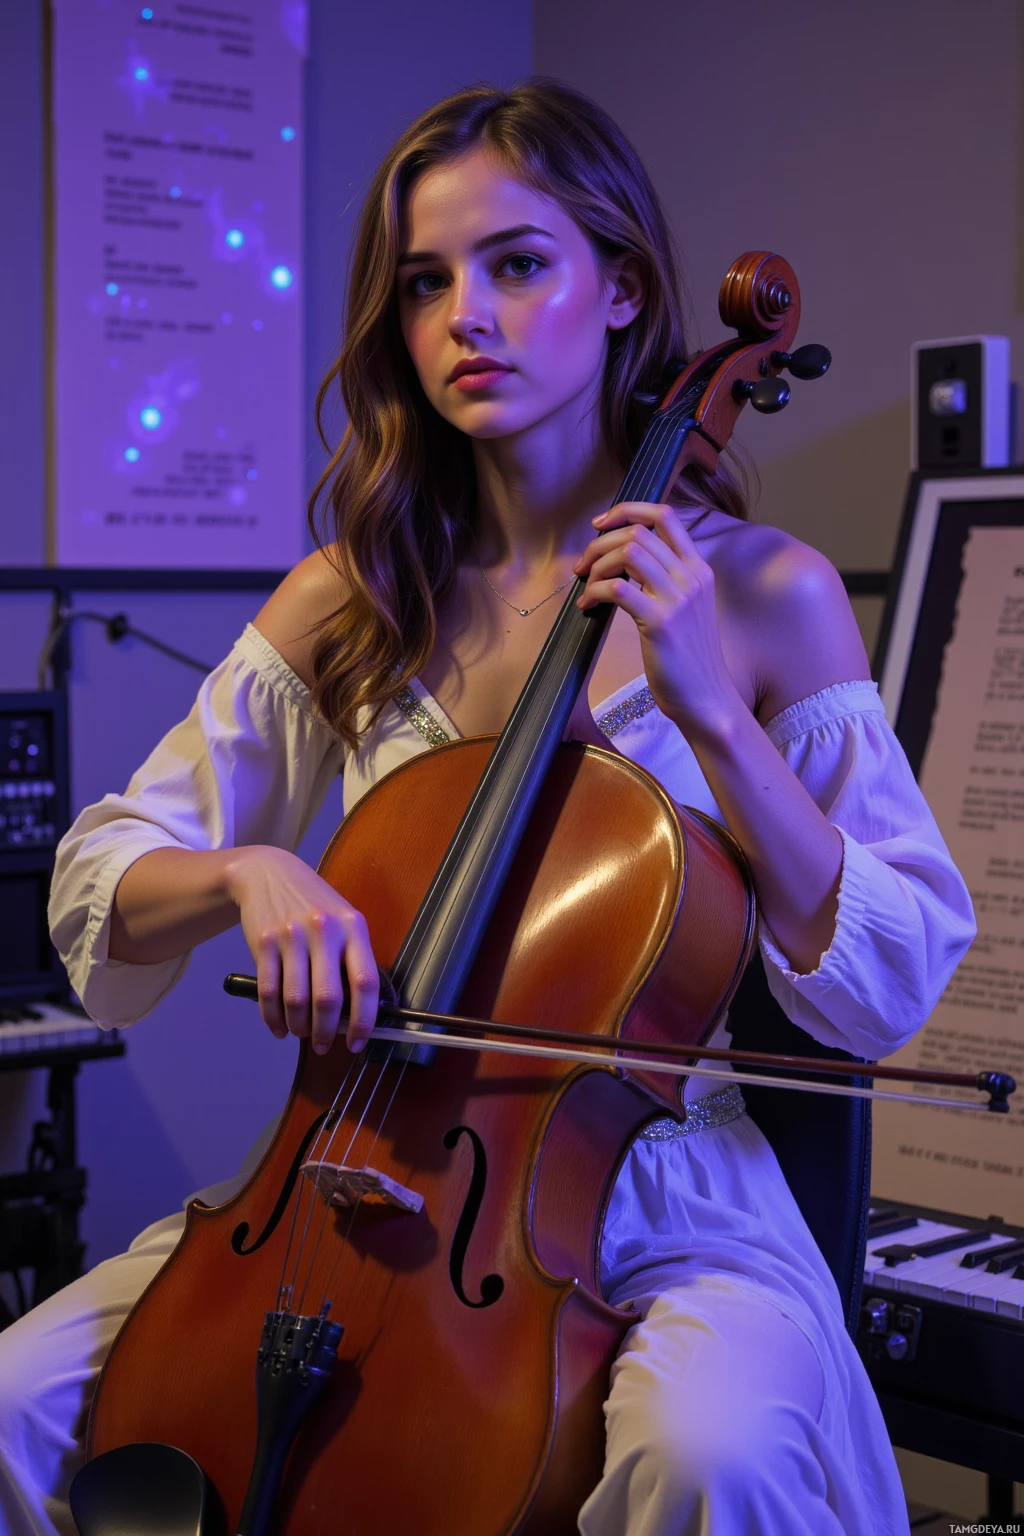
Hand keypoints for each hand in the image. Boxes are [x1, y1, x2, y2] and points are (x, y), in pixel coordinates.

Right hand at [224, 846, 378, 1054]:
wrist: (269, 873)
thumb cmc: (313, 904)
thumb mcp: (343, 921)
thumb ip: (351, 960)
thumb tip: (356, 1014)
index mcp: (353, 927)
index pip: (365, 983)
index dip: (364, 1020)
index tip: (358, 1041)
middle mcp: (324, 930)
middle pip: (328, 998)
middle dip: (326, 1031)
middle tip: (323, 1044)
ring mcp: (291, 935)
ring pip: (296, 1000)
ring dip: (299, 1027)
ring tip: (301, 1033)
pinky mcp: (263, 942)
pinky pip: (268, 991)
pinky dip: (273, 1017)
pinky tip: (279, 1026)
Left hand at [573, 503, 743, 745]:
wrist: (706, 697)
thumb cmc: (689, 657)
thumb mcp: (687, 608)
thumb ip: (666, 580)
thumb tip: (623, 562)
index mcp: (698, 569)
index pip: (666, 515)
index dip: (629, 510)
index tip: (601, 523)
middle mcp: (691, 577)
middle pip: (639, 532)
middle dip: (600, 543)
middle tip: (582, 565)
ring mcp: (678, 599)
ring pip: (628, 553)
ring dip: (597, 564)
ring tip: (586, 584)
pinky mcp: (660, 622)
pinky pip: (618, 589)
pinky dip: (595, 591)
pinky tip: (588, 605)